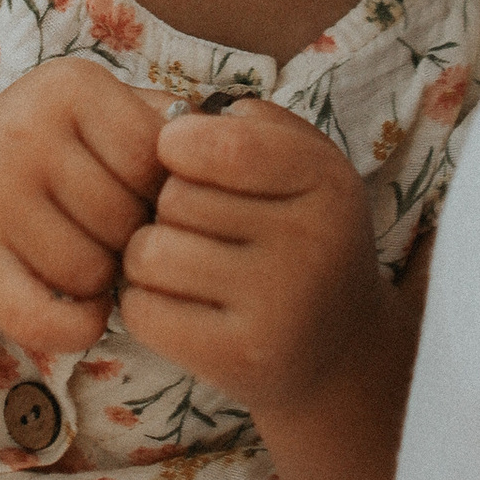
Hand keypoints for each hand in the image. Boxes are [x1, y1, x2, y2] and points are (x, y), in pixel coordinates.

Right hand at [0, 59, 166, 357]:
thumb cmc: (68, 152)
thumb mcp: (112, 114)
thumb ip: (175, 125)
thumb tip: (235, 150)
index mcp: (70, 85)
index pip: (157, 158)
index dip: (168, 189)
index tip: (150, 193)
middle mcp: (23, 132)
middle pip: (124, 218)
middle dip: (135, 238)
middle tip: (120, 234)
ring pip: (88, 270)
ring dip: (105, 280)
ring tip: (96, 258)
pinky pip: (39, 316)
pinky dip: (73, 328)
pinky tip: (87, 314)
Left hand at [120, 102, 413, 479]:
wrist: (338, 353)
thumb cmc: (301, 239)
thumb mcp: (305, 167)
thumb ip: (252, 123)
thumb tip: (177, 120)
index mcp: (329, 183)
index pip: (226, 144)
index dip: (181, 144)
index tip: (182, 158)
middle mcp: (312, 244)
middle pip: (174, 198)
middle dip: (168, 208)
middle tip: (204, 231)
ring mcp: (278, 308)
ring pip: (149, 253)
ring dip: (151, 257)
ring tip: (190, 268)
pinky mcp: (239, 359)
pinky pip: (142, 308)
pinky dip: (145, 304)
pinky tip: (184, 307)